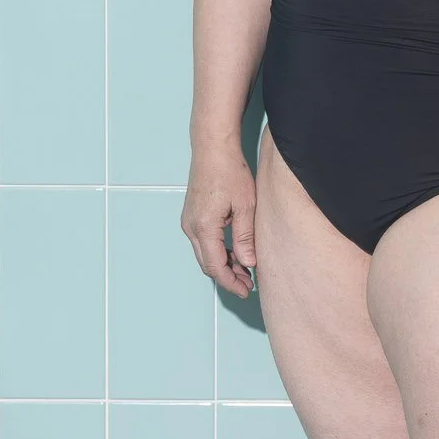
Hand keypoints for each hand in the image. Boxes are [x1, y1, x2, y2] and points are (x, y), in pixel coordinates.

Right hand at [181, 147, 257, 295]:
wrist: (213, 147)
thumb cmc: (230, 170)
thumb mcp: (245, 206)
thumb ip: (245, 238)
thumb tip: (249, 263)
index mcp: (204, 227)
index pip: (216, 267)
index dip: (231, 282)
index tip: (245, 291)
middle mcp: (191, 226)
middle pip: (207, 264)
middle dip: (227, 277)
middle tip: (248, 284)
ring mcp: (189, 221)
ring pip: (205, 254)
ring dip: (223, 264)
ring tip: (246, 270)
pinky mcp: (192, 215)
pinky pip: (203, 241)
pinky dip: (218, 251)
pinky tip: (235, 253)